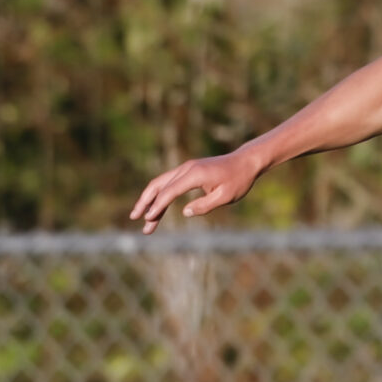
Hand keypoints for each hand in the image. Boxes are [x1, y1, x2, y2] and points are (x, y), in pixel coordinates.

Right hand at [129, 151, 260, 233]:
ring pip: (161, 184)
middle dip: (145, 203)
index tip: (148, 219)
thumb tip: (184, 212)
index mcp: (195, 174)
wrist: (245, 162)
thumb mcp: (226, 197)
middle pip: (158, 185)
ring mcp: (185, 168)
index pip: (170, 192)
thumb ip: (205, 205)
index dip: (158, 206)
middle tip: (135, 218)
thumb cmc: (239, 180)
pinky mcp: (188, 171)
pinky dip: (160, 195)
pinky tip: (156, 208)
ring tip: (142, 218)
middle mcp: (186, 169)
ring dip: (150, 200)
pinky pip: (169, 183)